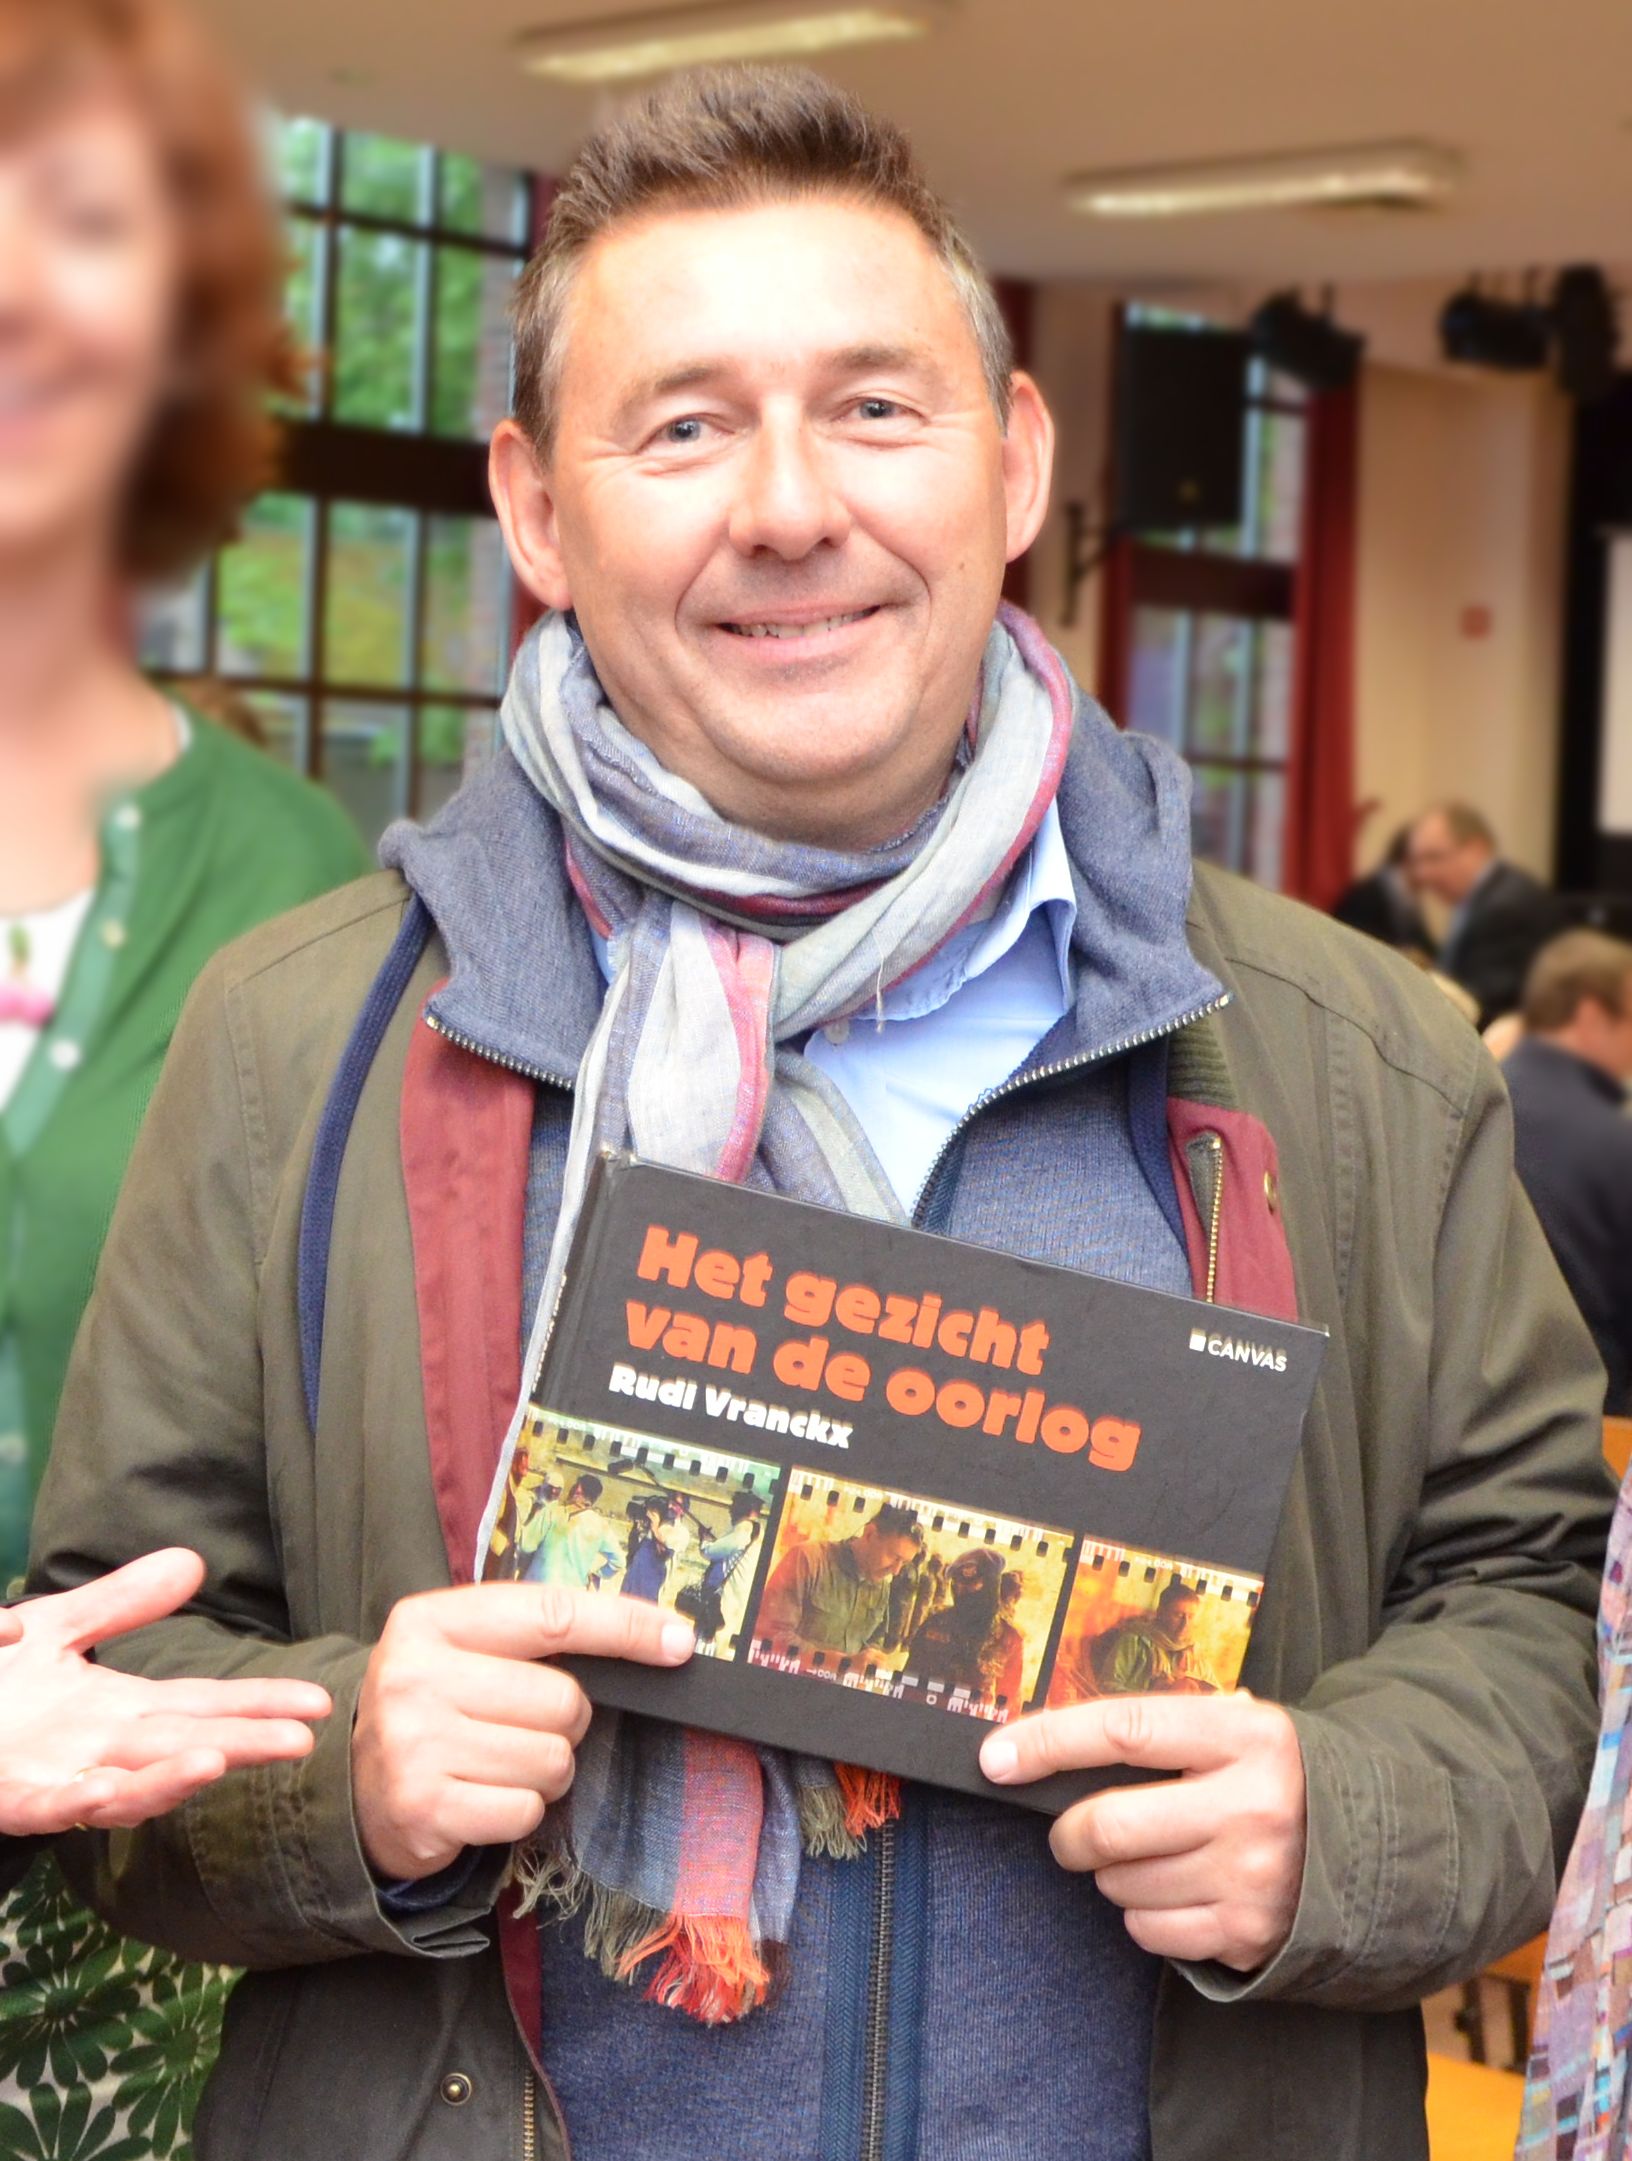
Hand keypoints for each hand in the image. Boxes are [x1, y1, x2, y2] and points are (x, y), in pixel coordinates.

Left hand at [0, 1549, 331, 1836]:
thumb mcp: (56, 1625)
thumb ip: (121, 1602)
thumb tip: (194, 1564)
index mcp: (114, 1710)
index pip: (202, 1706)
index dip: (259, 1703)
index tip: (319, 1703)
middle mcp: (96, 1750)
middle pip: (182, 1746)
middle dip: (241, 1744)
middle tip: (303, 1741)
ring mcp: (53, 1779)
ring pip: (123, 1791)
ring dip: (168, 1782)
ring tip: (215, 1762)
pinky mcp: (11, 1797)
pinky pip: (48, 1807)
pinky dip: (79, 1802)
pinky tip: (106, 1790)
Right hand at [352, 1583, 693, 1881]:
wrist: (357, 1787)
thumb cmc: (437, 1705)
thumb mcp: (468, 1648)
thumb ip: (542, 1633)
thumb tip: (664, 1638)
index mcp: (432, 1620)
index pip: (553, 1615)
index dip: (625, 1627)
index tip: (679, 1642)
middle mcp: (414, 1675)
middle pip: (563, 1700)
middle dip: (566, 1722)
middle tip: (523, 1726)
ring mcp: (413, 1744)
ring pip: (552, 1759)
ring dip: (545, 1771)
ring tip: (499, 1763)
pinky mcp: (423, 1807)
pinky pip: (526, 1810)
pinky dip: (520, 1810)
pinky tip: (482, 1798)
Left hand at [979, 1691, 1305, 1970]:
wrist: (1377, 1841)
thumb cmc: (1273, 1773)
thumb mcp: (1236, 1726)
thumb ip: (1160, 1727)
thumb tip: (1046, 1739)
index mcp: (1241, 1735)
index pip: (1123, 1730)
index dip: (1048, 1742)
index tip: (995, 1757)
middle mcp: (1250, 1804)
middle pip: (1110, 1824)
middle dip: (1069, 1832)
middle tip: (1071, 1831)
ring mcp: (1251, 1876)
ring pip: (1122, 1883)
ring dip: (1110, 1873)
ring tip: (1148, 1855)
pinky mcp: (1248, 1934)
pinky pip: (1148, 1931)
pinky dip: (1141, 1915)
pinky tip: (1175, 1890)